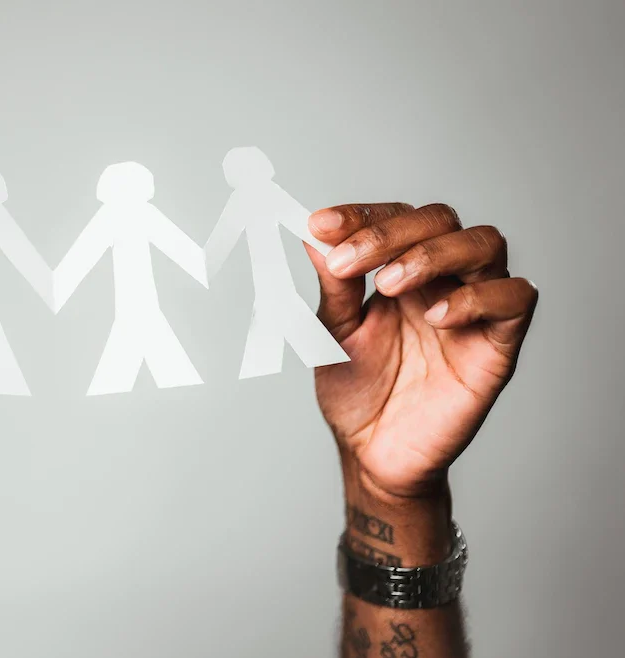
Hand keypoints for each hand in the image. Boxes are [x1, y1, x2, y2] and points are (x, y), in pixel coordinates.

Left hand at [305, 203, 537, 501]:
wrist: (372, 453)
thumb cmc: (356, 392)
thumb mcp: (333, 333)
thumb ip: (333, 286)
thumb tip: (316, 236)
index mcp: (401, 269)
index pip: (395, 219)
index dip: (361, 215)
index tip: (321, 224)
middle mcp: (442, 280)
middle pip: (441, 221)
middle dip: (391, 233)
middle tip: (348, 261)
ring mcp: (474, 309)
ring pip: (485, 244)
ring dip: (434, 254)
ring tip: (390, 286)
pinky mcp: (498, 345)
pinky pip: (515, 300)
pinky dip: (478, 298)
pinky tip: (436, 317)